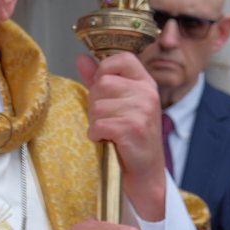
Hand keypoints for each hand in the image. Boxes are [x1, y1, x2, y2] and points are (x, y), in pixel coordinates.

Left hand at [77, 51, 166, 219]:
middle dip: (96, 103)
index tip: (106, 90)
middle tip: (109, 118)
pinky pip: (98, 124)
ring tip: (111, 130)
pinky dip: (97, 134)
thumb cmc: (129, 133)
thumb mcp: (116, 101)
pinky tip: (108, 140)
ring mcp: (143, 111)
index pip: (121, 59)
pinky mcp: (134, 129)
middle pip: (102, 84)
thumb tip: (81, 58)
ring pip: (97, 105)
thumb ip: (98, 79)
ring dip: (96, 121)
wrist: (145, 171)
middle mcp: (147, 93)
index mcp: (145, 82)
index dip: (105, 70)